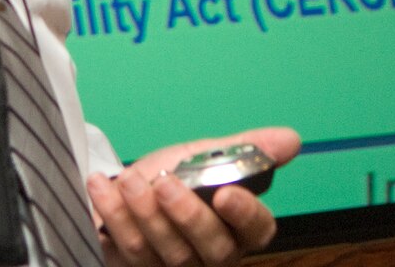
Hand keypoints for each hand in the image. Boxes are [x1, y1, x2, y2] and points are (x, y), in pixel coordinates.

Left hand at [89, 126, 300, 266]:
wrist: (128, 185)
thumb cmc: (173, 175)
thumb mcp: (207, 156)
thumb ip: (246, 150)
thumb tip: (291, 139)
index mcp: (238, 227)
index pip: (257, 231)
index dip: (245, 214)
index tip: (225, 192)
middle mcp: (212, 255)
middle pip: (213, 249)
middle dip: (187, 215)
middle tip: (165, 184)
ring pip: (167, 252)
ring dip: (145, 214)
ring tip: (128, 181)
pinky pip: (128, 252)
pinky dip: (114, 217)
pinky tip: (103, 190)